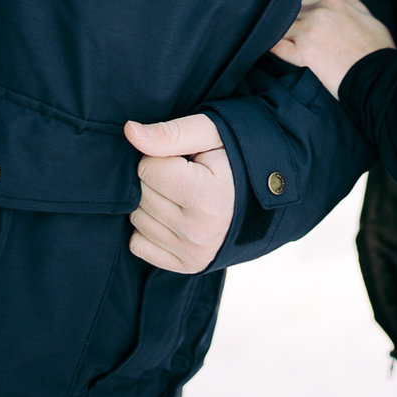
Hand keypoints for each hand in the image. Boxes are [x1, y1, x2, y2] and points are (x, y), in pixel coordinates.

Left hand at [122, 114, 234, 272]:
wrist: (266, 195)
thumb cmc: (234, 158)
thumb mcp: (209, 134)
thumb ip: (169, 134)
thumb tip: (129, 131)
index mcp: (207, 197)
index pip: (147, 168)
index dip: (160, 157)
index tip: (184, 160)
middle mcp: (199, 231)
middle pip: (140, 194)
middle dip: (154, 179)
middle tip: (184, 177)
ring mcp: (193, 252)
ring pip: (137, 219)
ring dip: (150, 203)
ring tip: (181, 195)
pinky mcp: (188, 265)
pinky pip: (138, 245)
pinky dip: (148, 230)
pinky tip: (172, 217)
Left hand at [271, 0, 394, 97]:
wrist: (378, 76)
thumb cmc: (376, 48)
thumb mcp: (366, 16)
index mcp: (332, 2)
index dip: (293, 2)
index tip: (290, 11)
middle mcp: (317, 13)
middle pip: (286, 8)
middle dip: (281, 16)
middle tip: (276, 26)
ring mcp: (307, 32)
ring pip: (278, 25)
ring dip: (274, 31)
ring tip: (271, 37)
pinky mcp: (301, 53)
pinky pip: (275, 46)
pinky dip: (270, 47)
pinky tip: (268, 48)